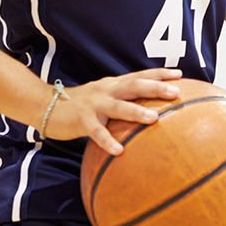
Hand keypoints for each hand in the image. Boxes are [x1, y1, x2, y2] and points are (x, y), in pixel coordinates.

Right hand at [43, 68, 180, 153]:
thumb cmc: (80, 105)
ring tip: (154, 119)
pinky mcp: (81, 120)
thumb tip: (148, 110)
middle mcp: (106, 90)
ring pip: (118, 106)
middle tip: (175, 92)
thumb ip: (121, 101)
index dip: (159, 74)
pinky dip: (107, 141)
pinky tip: (119, 151)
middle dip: (155, 88)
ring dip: (136, 112)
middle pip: (134, 86)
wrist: (45, 105)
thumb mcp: (103, 98)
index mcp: (113, 85)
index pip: (139, 75)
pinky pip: (96, 132)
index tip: (180, 74)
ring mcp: (94, 105)